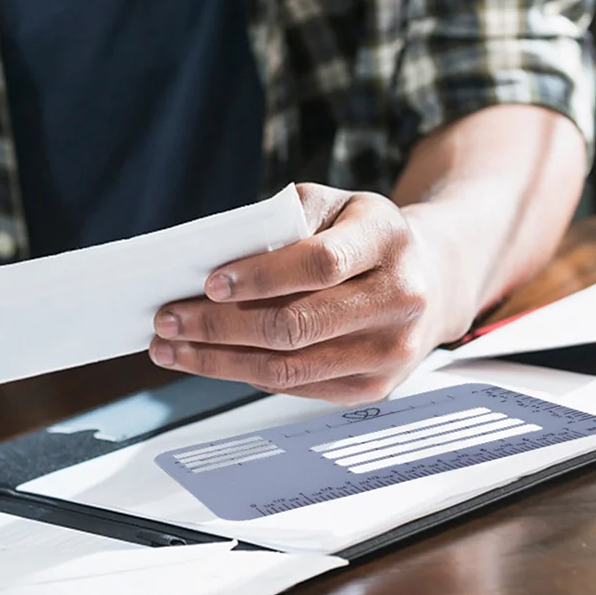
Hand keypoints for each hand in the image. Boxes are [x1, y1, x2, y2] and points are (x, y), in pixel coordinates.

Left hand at [150, 184, 464, 402]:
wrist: (428, 278)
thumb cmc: (358, 234)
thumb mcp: (329, 206)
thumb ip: (279, 223)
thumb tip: (211, 262)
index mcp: (387, 240)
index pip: (319, 264)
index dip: (260, 277)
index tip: (209, 282)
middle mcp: (399, 300)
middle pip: (296, 324)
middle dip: (219, 325)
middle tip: (167, 319)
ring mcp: (389, 352)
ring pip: (288, 367)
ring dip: (218, 360)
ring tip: (169, 348)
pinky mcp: (372, 387)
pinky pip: (295, 386)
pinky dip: (241, 374)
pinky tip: (205, 361)